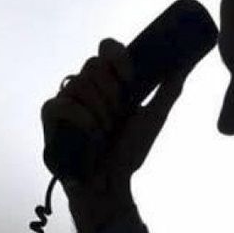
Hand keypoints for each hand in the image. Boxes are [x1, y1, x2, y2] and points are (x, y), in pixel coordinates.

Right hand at [41, 38, 187, 232]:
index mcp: (110, 82)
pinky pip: (60, 102)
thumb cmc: (129, 152)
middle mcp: (87, 87)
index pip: (106, 48)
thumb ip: (168, 91)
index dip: (117, 56)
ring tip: (106, 132)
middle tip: (119, 115)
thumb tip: (182, 66)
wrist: (112, 184)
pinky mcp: (51, 117)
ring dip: (100, 110)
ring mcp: (68, 100)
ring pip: (78, 83)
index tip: (131, 78)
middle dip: (112, 91)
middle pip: (93, 64)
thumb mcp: (154, 119)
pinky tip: (93, 133)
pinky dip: (80, 116)